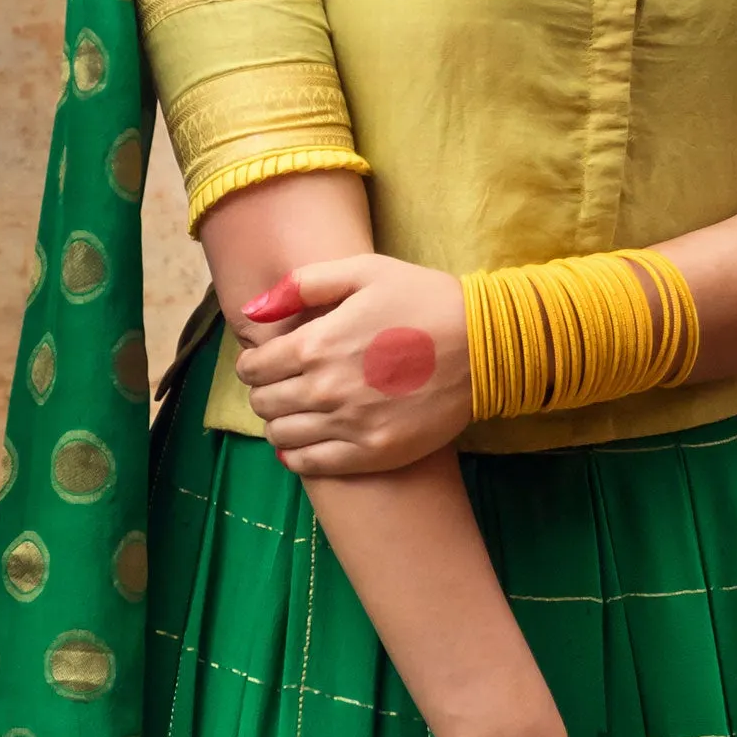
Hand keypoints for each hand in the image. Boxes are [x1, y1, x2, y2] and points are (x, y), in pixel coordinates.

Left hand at [234, 247, 470, 474]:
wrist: (484, 344)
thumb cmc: (424, 300)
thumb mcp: (364, 271)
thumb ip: (302, 284)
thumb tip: (253, 310)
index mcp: (316, 344)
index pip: (254, 368)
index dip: (252, 366)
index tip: (264, 364)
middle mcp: (325, 389)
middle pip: (264, 404)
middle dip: (264, 394)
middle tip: (281, 387)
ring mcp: (349, 425)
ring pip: (282, 437)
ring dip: (279, 425)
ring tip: (295, 414)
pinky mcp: (374, 452)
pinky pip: (313, 465)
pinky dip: (297, 457)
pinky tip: (303, 445)